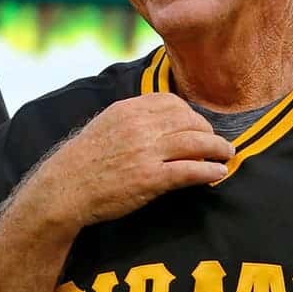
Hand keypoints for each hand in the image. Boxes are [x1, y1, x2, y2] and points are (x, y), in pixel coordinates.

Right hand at [23, 93, 233, 232]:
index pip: (172, 103)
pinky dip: (209, 170)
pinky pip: (189, 170)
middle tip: (218, 142)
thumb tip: (161, 119)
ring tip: (227, 154)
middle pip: (189, 121)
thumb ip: (133, 118)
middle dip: (208, 131)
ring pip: (195, 143)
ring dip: (217, 148)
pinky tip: (218, 172)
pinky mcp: (150, 178)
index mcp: (128, 110)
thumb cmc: (84, 159)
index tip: (198, 125)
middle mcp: (140, 127)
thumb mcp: (106, 125)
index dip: (191, 114)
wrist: (65, 188)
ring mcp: (146, 153)